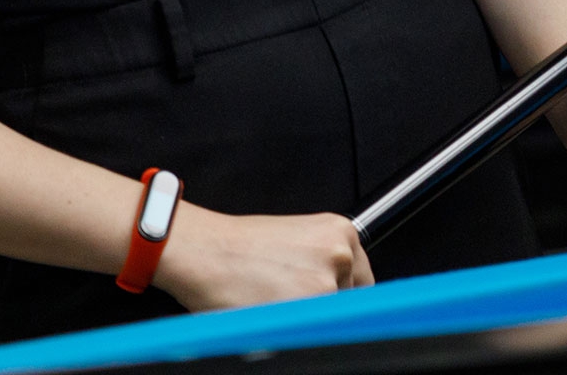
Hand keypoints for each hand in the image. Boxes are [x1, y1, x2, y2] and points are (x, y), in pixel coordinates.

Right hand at [151, 203, 373, 311]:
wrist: (203, 251)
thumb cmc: (239, 247)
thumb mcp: (297, 240)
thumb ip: (326, 262)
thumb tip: (343, 291)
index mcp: (341, 232)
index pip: (362, 281)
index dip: (342, 298)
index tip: (329, 305)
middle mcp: (340, 255)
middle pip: (350, 302)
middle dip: (324, 308)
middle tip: (289, 300)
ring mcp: (326, 284)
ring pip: (330, 320)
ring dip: (308, 321)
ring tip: (275, 305)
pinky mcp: (307, 311)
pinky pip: (312, 333)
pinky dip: (294, 331)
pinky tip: (272, 316)